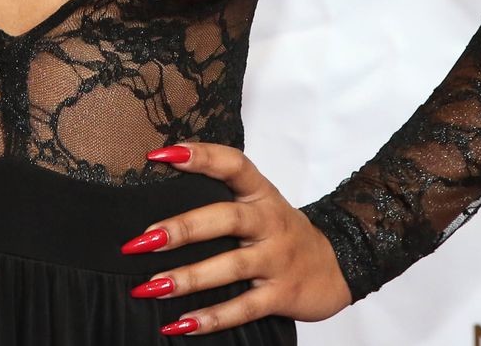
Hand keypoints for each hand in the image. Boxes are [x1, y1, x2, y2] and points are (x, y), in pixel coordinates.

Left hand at [122, 141, 352, 331]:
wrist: (338, 265)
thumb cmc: (282, 231)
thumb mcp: (259, 203)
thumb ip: (220, 196)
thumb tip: (157, 196)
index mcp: (261, 193)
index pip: (233, 164)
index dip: (200, 157)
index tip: (158, 156)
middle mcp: (270, 222)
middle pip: (227, 219)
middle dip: (182, 229)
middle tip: (143, 240)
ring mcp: (277, 259)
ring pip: (232, 267)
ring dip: (188, 278)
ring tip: (150, 287)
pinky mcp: (282, 295)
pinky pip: (244, 308)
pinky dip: (211, 318)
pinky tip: (179, 325)